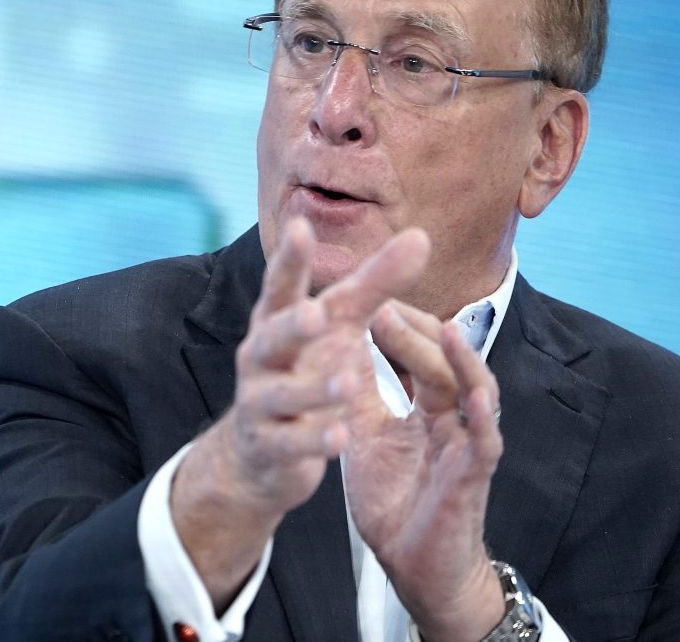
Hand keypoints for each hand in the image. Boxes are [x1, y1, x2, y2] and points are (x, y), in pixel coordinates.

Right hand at [170, 219, 430, 608]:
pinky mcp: (269, 446)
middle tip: (318, 313)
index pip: (282, 285)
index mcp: (277, 320)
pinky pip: (289, 443)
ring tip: (348, 383)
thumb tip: (422, 236)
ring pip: (284, 394)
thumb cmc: (304, 369)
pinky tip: (341, 437)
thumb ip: (376, 283)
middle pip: (272, 336)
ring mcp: (260, 402)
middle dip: (293, 325)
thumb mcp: (339, 325)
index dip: (290, 259)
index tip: (299, 226)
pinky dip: (314, 441)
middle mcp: (260, 357)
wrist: (257, 452)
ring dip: (315, 389)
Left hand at [343, 300, 505, 640]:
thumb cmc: (397, 501)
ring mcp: (467, 445)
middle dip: (418, 333)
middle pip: (445, 363)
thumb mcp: (368, 436)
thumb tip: (341, 345)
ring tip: (445, 330)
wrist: (412, 567)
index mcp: (429, 407)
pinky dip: (482, 420)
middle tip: (384, 304)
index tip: (368, 298)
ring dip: (461, 361)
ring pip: (476, 392)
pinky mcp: (474, 479)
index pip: (421, 353)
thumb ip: (362, 394)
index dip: (400, 326)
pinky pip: (486, 444)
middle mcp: (453, 418)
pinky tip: (473, 398)